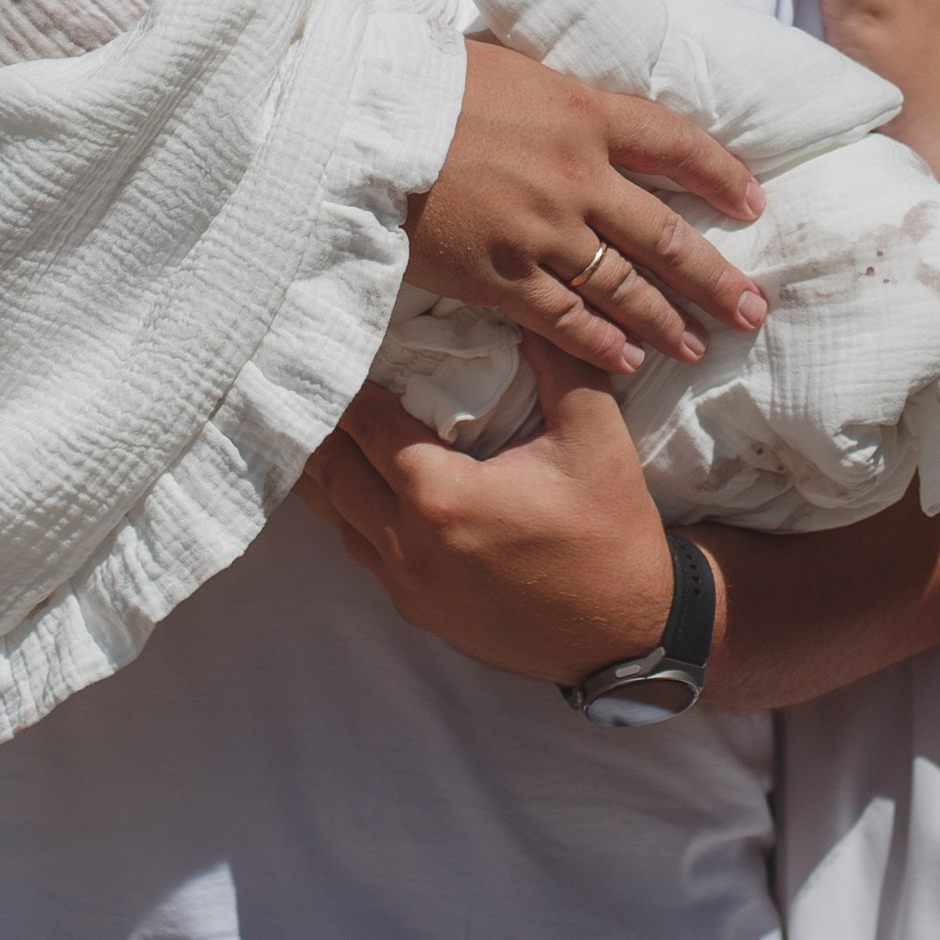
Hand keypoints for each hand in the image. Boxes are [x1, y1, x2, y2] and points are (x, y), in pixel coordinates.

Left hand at [297, 348, 673, 683]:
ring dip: (326, 470)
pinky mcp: (415, 611)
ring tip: (318, 424)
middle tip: (313, 378)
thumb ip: (560, 362)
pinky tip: (357, 484)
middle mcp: (408, 545)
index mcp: (441, 496)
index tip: (339, 345)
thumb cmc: (611, 530)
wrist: (626, 631)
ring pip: (336, 517)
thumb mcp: (594, 434)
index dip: (347, 382)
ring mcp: (406, 585)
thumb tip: (531, 307)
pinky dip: (350, 512)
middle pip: (331, 471)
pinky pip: (362, 551)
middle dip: (321, 421)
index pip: (365, 423)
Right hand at [405, 42, 767, 376]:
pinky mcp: (500, 276)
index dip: (722, 175)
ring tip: (698, 345)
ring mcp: (543, 231)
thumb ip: (555, 99)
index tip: (753, 203)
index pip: (676, 145)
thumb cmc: (424, 80)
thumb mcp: (509, 67)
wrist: (364, 119)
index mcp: (585, 113)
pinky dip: (600, 342)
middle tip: (754, 308)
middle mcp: (579, 177)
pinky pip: (565, 318)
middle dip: (715, 277)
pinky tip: (627, 361)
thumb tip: (576, 109)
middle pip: (667, 234)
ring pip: (623, 286)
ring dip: (666, 320)